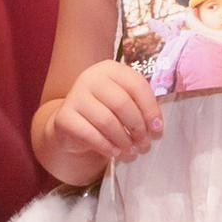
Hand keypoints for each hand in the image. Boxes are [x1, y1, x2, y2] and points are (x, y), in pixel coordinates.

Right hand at [44, 60, 163, 176]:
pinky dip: (106, 146)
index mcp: (110, 69)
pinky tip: (114, 152)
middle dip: (137, 127)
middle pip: (122, 103)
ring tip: (131, 151)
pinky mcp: (64, 116)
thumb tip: (156, 126)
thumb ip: (140, 107)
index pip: (136, 85)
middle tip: (144, 144)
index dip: (150, 108)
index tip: (158, 128)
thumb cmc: (105, 111)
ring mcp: (75, 95)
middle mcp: (91, 77)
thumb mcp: (123, 102)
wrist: (72, 123)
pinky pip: (90, 134)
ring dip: (123, 140)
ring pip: (107, 121)